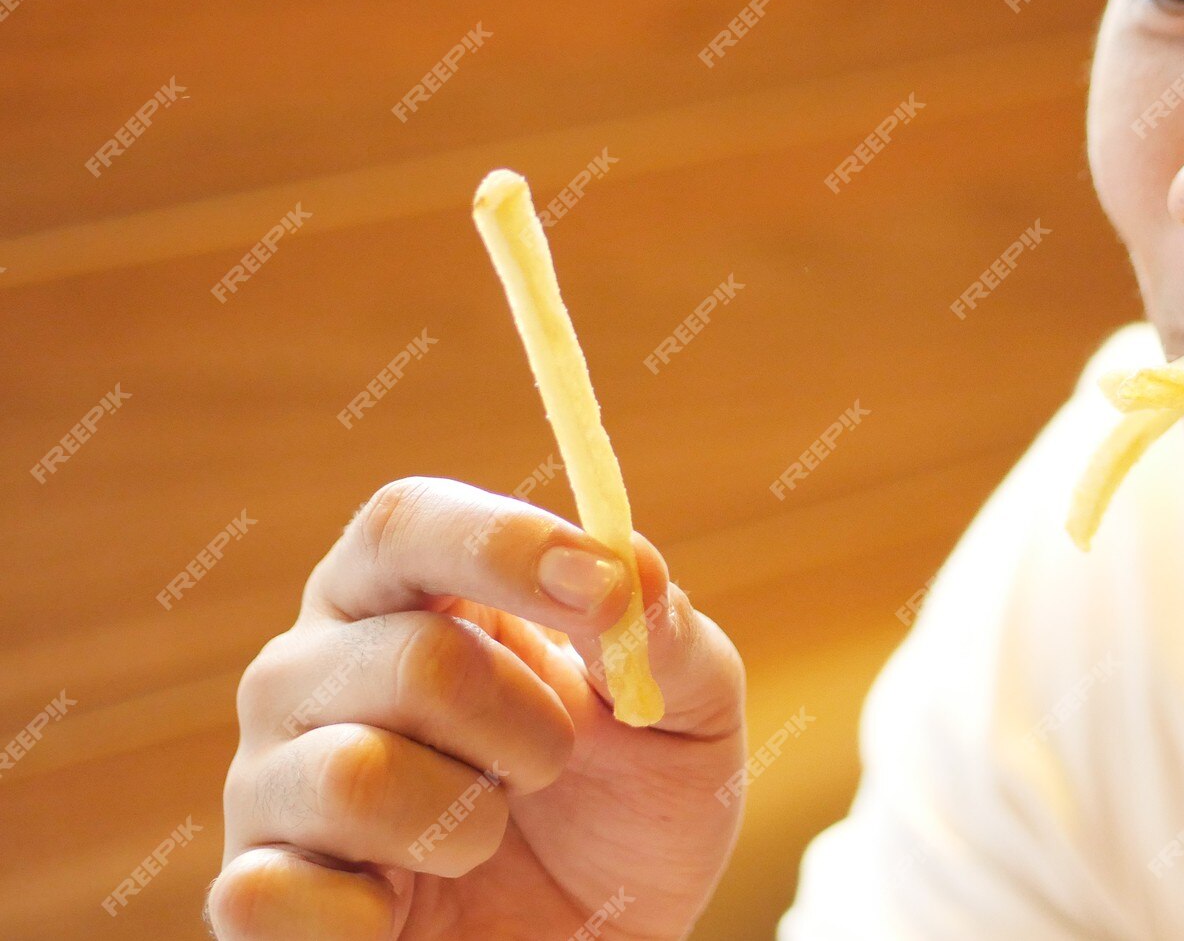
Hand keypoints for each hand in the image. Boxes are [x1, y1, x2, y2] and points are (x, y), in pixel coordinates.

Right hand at [208, 477, 746, 938]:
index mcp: (407, 595)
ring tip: (487, 837)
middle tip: (551, 766)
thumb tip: (632, 572)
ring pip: (354, 777)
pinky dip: (370, 914)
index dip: (502, 545)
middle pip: (411, 658)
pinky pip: (271, 892)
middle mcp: (314, 670)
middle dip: (525, 726)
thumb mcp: (688, 720)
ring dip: (467, 824)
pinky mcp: (255, 896)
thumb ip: (669, 640)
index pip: (407, 522)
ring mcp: (271, 784)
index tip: (601, 587)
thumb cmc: (627, 812)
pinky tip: (400, 910)